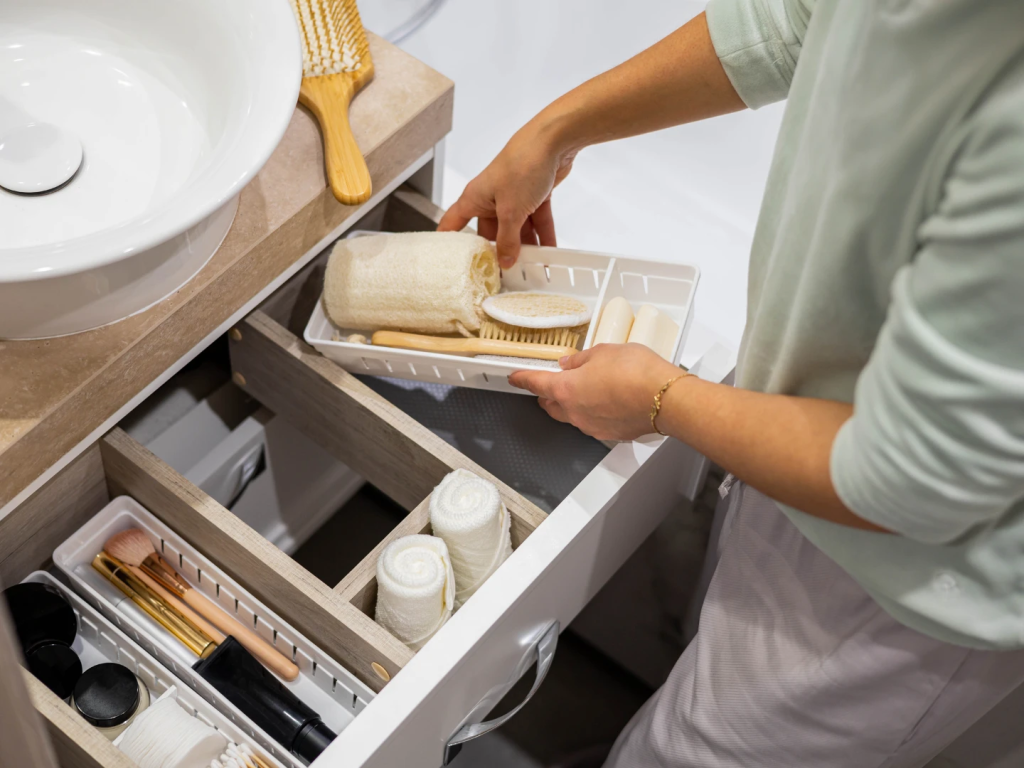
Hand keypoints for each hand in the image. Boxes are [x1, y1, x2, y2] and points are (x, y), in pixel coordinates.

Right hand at [437, 117, 576, 267]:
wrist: (554, 141)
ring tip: (533, 269)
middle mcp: (491, 198)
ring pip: (517, 229)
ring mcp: (514, 197)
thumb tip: (505, 261)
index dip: (449, 242)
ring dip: (527, 248)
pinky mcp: (534, 195)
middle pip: (492, 233)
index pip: (453, 224)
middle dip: (501, 253)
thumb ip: (508, 240)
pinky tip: (549, 253)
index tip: (449, 262)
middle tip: (506, 275)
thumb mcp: (511, 211)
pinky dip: (543, 235)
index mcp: (475, 198)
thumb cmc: (522, 164)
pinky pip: (536, 222)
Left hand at [508, 344, 680, 440]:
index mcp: (566, 389)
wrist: (666, 399)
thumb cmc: (637, 373)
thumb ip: (582, 359)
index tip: (515, 378)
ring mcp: (591, 426)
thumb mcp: (603, 352)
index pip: (535, 383)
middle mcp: (574, 412)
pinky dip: (592, 411)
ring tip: (584, 388)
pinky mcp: (610, 433)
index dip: (522, 379)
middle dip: (547, 394)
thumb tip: (572, 362)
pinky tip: (605, 401)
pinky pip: (592, 422)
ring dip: (571, 403)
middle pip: (550, 404)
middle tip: (550, 382)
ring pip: (571, 415)